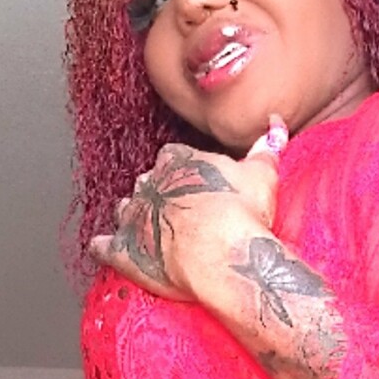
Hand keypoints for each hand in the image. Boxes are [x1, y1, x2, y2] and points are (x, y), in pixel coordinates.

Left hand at [89, 116, 288, 300]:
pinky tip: (103, 247)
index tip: (191, 180)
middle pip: (147, 182)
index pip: (172, 156)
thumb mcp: (261, 175)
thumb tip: (275, 124)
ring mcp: (134, 217)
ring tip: (146, 228)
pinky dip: (103, 246)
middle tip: (176, 210)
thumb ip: (266, 149)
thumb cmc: (242, 215)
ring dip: (133, 217)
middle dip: (158, 194)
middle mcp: (151, 184)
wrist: (222, 254)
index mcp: (179, 162)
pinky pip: (103, 246)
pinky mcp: (124, 251)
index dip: (181, 169)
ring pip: (124, 209)